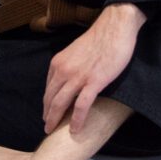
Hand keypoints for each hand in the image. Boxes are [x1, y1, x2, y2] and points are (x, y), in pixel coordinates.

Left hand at [43, 3, 145, 134]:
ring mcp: (78, 77)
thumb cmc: (98, 39)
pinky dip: (77, 119)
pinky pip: (81, 106)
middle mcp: (63, 70)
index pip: (48, 88)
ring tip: (53, 131)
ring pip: (61, 103)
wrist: (113, 28)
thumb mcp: (75, 52)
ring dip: (55, 119)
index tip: (47, 113)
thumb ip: (69, 66)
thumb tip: (69, 79)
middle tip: (46, 127)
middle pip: (50, 98)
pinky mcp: (94, 82)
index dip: (46, 103)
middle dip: (47, 115)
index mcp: (58, 62)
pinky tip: (75, 130)